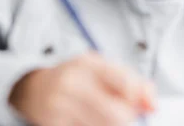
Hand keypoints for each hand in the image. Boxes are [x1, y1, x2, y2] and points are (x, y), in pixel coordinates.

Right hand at [9, 53, 155, 125]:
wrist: (31, 88)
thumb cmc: (73, 79)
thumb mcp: (98, 70)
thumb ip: (130, 81)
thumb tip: (152, 104)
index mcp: (85, 64)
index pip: (124, 82)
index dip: (138, 98)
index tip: (137, 103)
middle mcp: (70, 82)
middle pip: (118, 114)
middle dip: (126, 119)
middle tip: (121, 116)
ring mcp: (59, 104)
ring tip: (100, 118)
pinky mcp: (52, 123)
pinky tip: (84, 121)